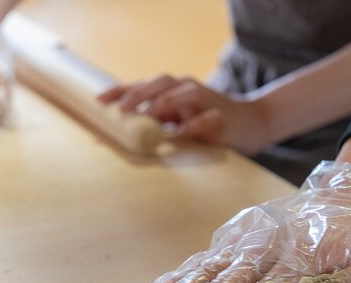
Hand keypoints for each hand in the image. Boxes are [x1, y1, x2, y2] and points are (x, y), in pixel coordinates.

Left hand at [98, 75, 269, 154]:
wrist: (250, 123)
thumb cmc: (205, 121)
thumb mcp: (177, 118)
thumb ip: (154, 120)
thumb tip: (121, 131)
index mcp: (172, 89)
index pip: (143, 85)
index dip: (121, 90)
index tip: (99, 100)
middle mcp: (187, 88)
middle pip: (160, 83)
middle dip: (139, 94)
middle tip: (120, 109)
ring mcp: (206, 100)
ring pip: (183, 94)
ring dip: (163, 103)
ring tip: (146, 115)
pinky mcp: (221, 117)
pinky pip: (206, 118)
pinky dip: (194, 123)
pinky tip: (181, 132)